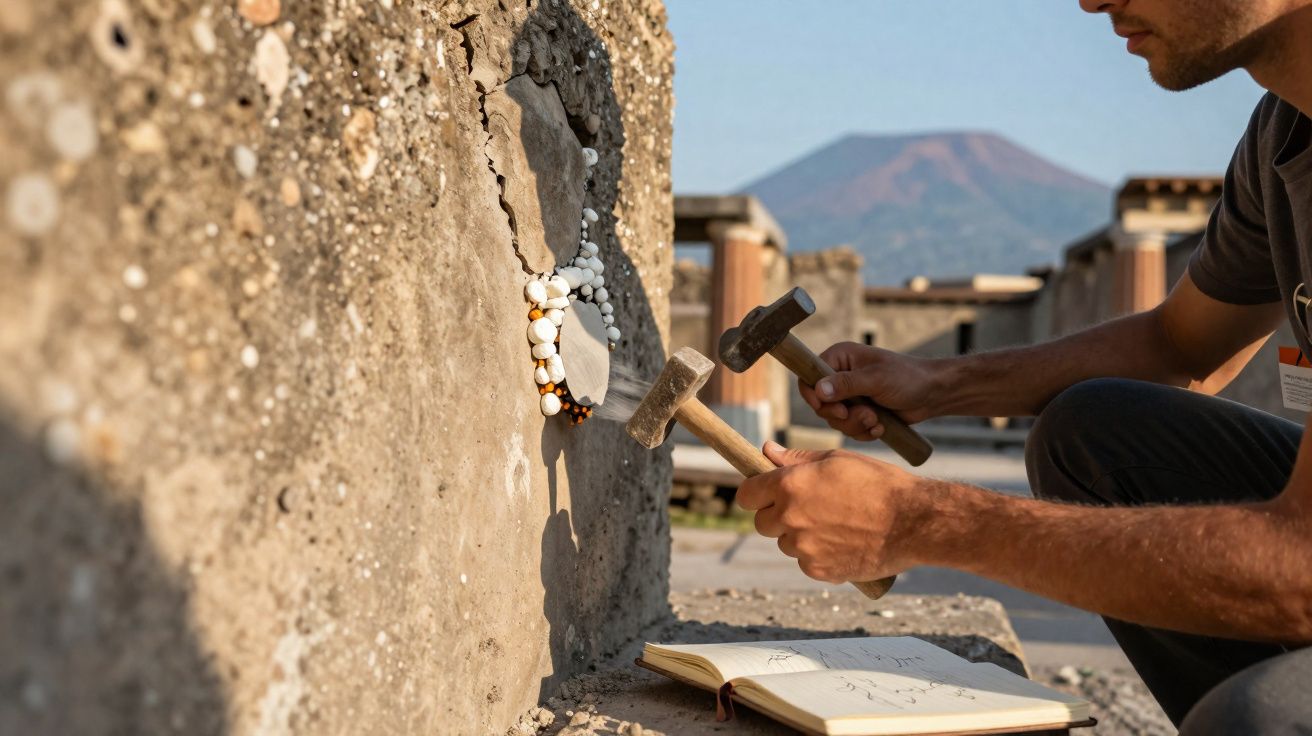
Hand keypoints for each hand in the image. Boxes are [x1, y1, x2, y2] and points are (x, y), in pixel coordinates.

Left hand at [736, 442, 927, 583]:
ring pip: (786, 544)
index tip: (764, 494)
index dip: (754, 493)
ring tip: (836, 525)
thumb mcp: (836, 460)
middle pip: (762, 523)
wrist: (913, 521)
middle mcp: (790, 517)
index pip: (746, 495)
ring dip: (800, 537)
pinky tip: (844, 543)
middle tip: (809, 509)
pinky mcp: (819, 570)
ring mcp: (803, 548)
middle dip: (777, 516)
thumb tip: (766, 451)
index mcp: (790, 485)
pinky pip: (806, 562)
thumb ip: (795, 459)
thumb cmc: (877, 483)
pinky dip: (819, 556)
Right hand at [798, 342, 938, 441]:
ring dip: (856, 425)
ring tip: (877, 420)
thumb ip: (846, 384)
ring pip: (835, 420)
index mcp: (839, 358)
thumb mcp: (876, 379)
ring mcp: (849, 396)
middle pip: (821, 404)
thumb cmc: (907, 378)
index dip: (814, 396)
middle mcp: (839, 376)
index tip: (833, 409)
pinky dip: (864, 432)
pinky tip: (880, 427)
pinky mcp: (859, 412)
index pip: (808, 377)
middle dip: (843, 416)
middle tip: (867, 414)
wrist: (932, 394)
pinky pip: (849, 428)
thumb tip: (819, 390)